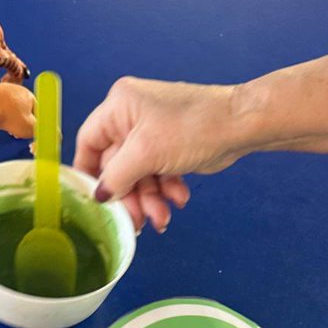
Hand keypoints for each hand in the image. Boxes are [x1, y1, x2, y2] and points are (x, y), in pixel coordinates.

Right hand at [74, 77, 246, 230]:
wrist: (239, 126)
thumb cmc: (193, 127)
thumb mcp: (146, 153)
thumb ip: (116, 177)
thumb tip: (99, 196)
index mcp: (119, 106)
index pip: (89, 142)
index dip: (87, 172)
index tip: (91, 200)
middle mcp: (132, 117)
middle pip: (116, 166)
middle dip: (129, 195)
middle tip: (135, 221)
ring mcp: (152, 134)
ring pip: (138, 176)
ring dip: (149, 199)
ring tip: (163, 217)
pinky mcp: (170, 148)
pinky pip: (157, 175)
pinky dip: (165, 190)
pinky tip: (179, 198)